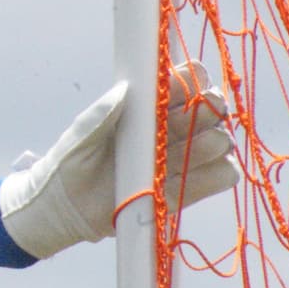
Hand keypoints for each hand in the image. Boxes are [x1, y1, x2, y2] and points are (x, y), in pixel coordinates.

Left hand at [0, 61, 240, 258]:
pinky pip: (222, 176)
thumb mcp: (81, 134)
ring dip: (212, 141)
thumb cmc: (71, 162)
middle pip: (212, 108)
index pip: (188, 79)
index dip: (190, 79)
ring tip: (187, 149)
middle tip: (182, 119)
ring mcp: (183, 157)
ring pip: (221, 141)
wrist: (66, 208)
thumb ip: (102, 112)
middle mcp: (172, 127)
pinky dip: (218, 172)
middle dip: (206, 109)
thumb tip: (125, 89)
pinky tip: (199, 172)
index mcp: (150, 106)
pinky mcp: (186, 189)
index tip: (174, 89)